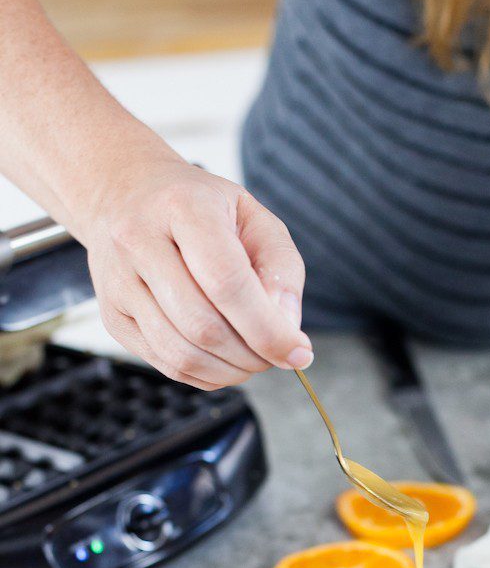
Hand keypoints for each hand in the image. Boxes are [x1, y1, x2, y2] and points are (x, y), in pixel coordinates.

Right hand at [84, 155, 311, 389]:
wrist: (124, 193)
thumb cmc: (199, 207)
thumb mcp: (253, 215)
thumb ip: (281, 267)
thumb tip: (287, 327)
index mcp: (182, 207)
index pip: (227, 282)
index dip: (268, 328)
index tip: (299, 351)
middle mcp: (138, 242)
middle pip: (203, 325)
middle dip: (252, 355)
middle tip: (276, 355)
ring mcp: (118, 283)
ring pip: (181, 353)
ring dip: (230, 371)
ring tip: (253, 359)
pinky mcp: (112, 317)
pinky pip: (165, 364)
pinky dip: (206, 375)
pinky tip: (225, 360)